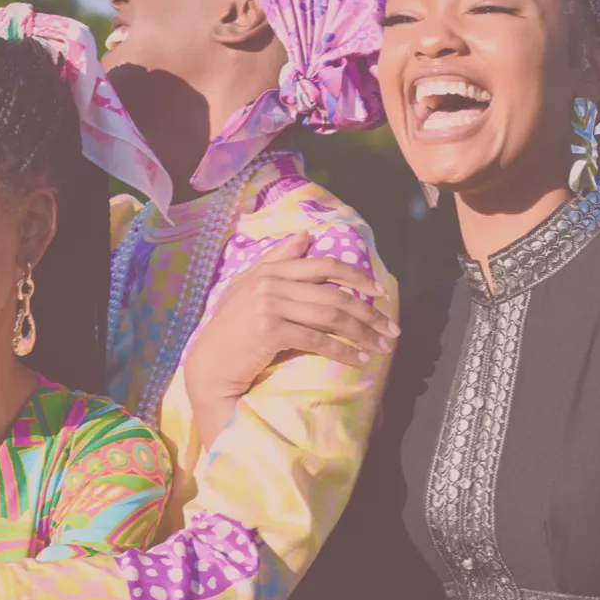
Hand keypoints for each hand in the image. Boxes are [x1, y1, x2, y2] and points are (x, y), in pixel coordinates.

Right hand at [184, 231, 399, 447]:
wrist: (209, 364)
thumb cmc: (231, 330)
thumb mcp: (250, 288)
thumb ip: (278, 260)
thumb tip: (306, 235)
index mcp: (269, 270)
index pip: (323, 266)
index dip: (357, 276)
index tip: (380, 292)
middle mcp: (270, 283)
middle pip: (333, 294)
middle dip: (368, 313)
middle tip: (391, 329)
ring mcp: (269, 306)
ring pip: (330, 316)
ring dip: (362, 333)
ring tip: (381, 347)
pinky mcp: (269, 331)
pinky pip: (317, 340)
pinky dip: (342, 352)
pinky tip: (359, 360)